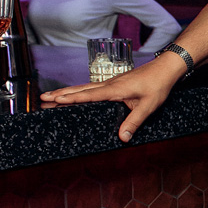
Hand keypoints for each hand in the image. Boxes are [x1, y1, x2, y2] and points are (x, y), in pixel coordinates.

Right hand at [40, 54, 184, 141]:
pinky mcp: (114, 83)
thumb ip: (134, 122)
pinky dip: (78, 90)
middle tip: (41, 99)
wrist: (166, 69)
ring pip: (84, 87)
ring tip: (50, 97)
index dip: (72, 98)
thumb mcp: (148, 106)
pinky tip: (73, 94)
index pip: (89, 95)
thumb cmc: (158, 85)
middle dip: (60, 94)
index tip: (55, 100)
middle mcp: (109, 84)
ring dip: (66, 92)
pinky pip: (91, 87)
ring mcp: (110, 83)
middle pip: (80, 89)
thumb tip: (123, 138)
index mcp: (115, 89)